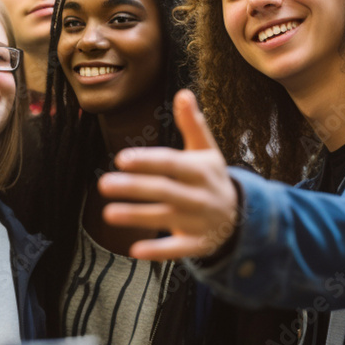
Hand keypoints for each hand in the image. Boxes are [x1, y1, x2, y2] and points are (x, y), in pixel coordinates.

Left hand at [97, 89, 238, 260]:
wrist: (241, 216)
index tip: (122, 158)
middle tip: (103, 184)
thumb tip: (183, 93)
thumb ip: (192, 124)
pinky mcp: (197, 244)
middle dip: (134, 188)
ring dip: (137, 216)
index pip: (171, 164)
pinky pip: (177, 249)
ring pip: (165, 218)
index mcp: (200, 170)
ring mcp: (199, 221)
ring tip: (108, 213)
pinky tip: (135, 251)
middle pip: (164, 190)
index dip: (148, 161)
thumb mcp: (206, 151)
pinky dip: (157, 251)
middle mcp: (200, 195)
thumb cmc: (211, 178)